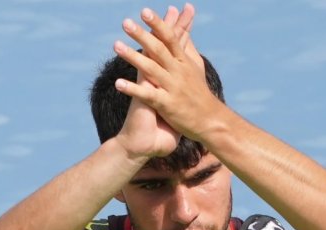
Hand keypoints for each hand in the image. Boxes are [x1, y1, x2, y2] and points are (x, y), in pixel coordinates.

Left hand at [113, 4, 220, 143]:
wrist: (209, 121)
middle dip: (142, 35)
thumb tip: (183, 27)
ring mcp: (172, 88)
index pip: (170, 38)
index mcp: (183, 62)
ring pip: (151, 69)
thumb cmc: (199, 93)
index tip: (144, 11)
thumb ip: (186, 47)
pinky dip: (132, 89)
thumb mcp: (195, 67)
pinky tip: (118, 83)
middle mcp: (178, 72)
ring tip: (116, 45)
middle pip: (158, 49)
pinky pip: (147, 95)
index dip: (157, 24)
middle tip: (125, 22)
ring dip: (132, 57)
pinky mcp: (167, 105)